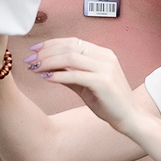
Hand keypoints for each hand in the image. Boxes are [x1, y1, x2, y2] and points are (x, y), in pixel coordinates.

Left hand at [25, 38, 139, 131]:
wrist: (130, 119)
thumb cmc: (109, 103)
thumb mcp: (86, 86)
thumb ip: (70, 75)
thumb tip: (47, 68)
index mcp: (104, 54)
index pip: (73, 41)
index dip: (51, 44)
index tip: (34, 50)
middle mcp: (106, 57)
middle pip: (69, 47)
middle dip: (46, 52)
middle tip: (29, 59)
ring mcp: (106, 68)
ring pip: (70, 57)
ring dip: (48, 62)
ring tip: (34, 68)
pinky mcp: (103, 82)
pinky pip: (75, 75)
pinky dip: (58, 75)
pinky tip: (46, 78)